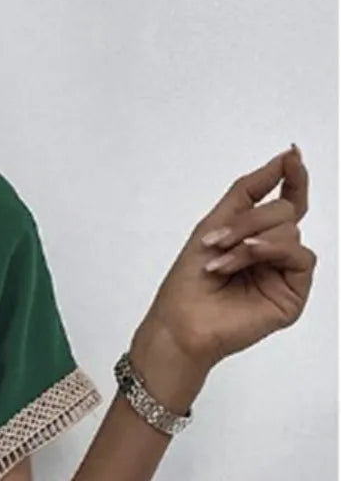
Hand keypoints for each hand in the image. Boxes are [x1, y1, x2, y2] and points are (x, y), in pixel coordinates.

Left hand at [136, 145, 316, 385]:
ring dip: (251, 242)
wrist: (180, 323)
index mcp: (258, 237)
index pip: (287, 201)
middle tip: (216, 240)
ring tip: (221, 263)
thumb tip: (286, 156)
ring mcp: (284, 275)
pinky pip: (301, 257)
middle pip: (286, 211)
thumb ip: (250, 189)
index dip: (293, 177)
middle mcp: (275, 254)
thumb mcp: (215, 222)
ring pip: (291, 231)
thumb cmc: (188, 282)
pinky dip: (273, 251)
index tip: (291, 156)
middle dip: (250, 220)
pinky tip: (249, 257)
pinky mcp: (292, 295)